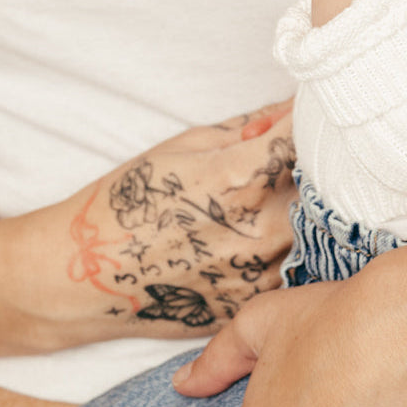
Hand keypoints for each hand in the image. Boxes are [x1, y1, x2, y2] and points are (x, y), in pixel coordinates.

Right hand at [52, 102, 298, 334]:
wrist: (85, 275)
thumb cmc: (130, 203)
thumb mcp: (184, 147)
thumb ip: (247, 128)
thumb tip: (292, 105)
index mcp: (238, 180)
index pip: (303, 141)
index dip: (313, 125)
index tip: (315, 117)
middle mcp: (258, 229)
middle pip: (321, 189)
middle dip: (319, 168)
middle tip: (310, 158)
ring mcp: (259, 271)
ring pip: (313, 231)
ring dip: (308, 210)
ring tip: (281, 199)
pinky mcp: (255, 301)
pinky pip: (292, 267)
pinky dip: (288, 247)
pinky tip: (263, 238)